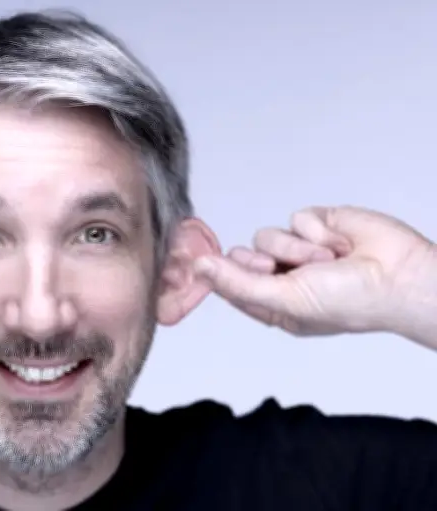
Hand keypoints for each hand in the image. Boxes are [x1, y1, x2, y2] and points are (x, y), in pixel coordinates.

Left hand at [193, 206, 435, 338]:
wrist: (401, 274)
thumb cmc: (351, 302)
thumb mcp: (286, 301)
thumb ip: (239, 283)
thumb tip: (200, 268)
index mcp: (274, 305)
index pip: (231, 286)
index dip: (220, 275)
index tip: (208, 263)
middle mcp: (284, 278)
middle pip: (243, 257)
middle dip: (260, 261)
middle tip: (280, 269)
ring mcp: (300, 250)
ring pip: (268, 235)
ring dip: (298, 247)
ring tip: (327, 260)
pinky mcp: (318, 225)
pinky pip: (297, 218)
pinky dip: (318, 231)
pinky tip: (341, 243)